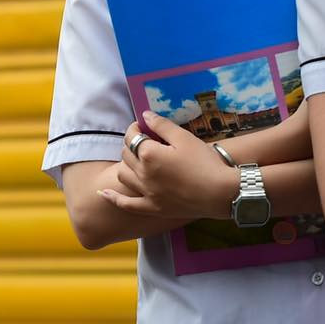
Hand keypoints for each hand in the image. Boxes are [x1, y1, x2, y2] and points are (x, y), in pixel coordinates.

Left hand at [99, 113, 236, 219]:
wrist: (221, 193)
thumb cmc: (205, 162)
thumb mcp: (184, 138)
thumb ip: (162, 125)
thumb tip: (144, 115)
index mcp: (149, 154)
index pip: (133, 137)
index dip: (135, 128)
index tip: (142, 126)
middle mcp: (143, 174)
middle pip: (126, 155)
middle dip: (131, 144)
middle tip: (143, 141)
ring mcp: (146, 193)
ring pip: (123, 175)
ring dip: (125, 164)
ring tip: (135, 160)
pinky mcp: (152, 208)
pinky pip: (126, 204)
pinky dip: (113, 198)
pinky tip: (103, 193)